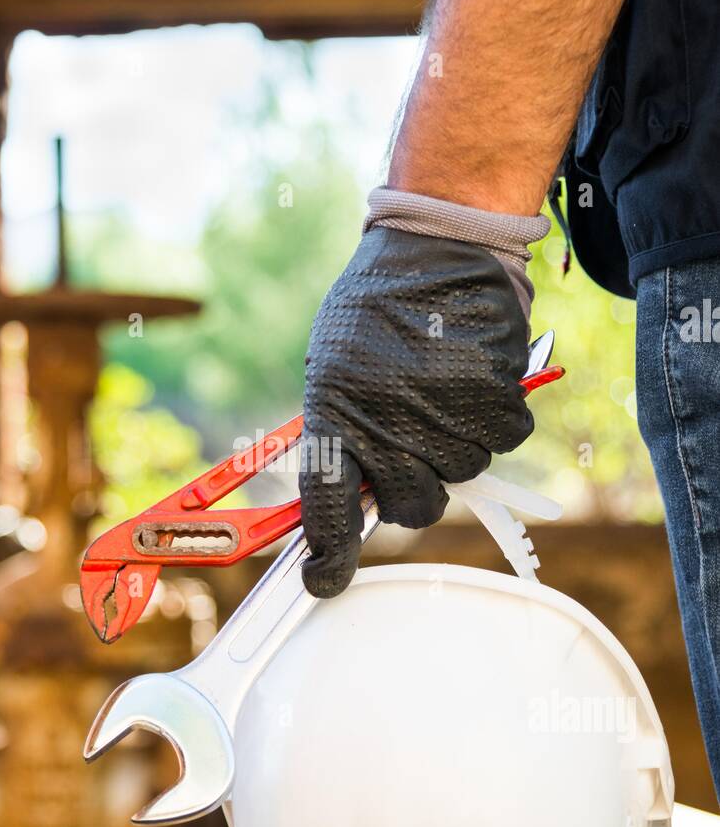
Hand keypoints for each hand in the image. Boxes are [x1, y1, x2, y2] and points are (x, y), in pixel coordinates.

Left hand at [299, 226, 532, 597]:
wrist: (435, 243)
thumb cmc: (377, 308)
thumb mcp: (333, 365)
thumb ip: (339, 431)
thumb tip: (345, 497)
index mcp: (334, 411)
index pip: (326, 503)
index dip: (327, 554)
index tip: (322, 583)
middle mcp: (385, 418)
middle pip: (410, 505)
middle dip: (414, 487)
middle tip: (414, 444)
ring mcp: (441, 410)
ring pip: (462, 474)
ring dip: (457, 443)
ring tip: (441, 390)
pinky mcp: (492, 394)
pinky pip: (504, 440)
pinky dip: (496, 418)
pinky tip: (475, 380)